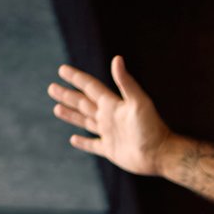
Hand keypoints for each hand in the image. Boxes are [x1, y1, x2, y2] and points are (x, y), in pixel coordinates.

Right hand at [50, 56, 172, 177]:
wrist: (161, 154)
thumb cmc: (152, 128)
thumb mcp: (138, 102)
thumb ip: (126, 82)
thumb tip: (117, 58)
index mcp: (113, 104)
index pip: (91, 87)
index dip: (76, 78)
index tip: (62, 69)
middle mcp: (109, 117)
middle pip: (84, 103)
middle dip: (68, 95)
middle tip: (51, 88)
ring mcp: (110, 134)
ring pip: (85, 121)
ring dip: (71, 115)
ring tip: (57, 108)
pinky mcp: (111, 150)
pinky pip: (93, 145)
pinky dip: (83, 143)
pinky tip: (73, 139)